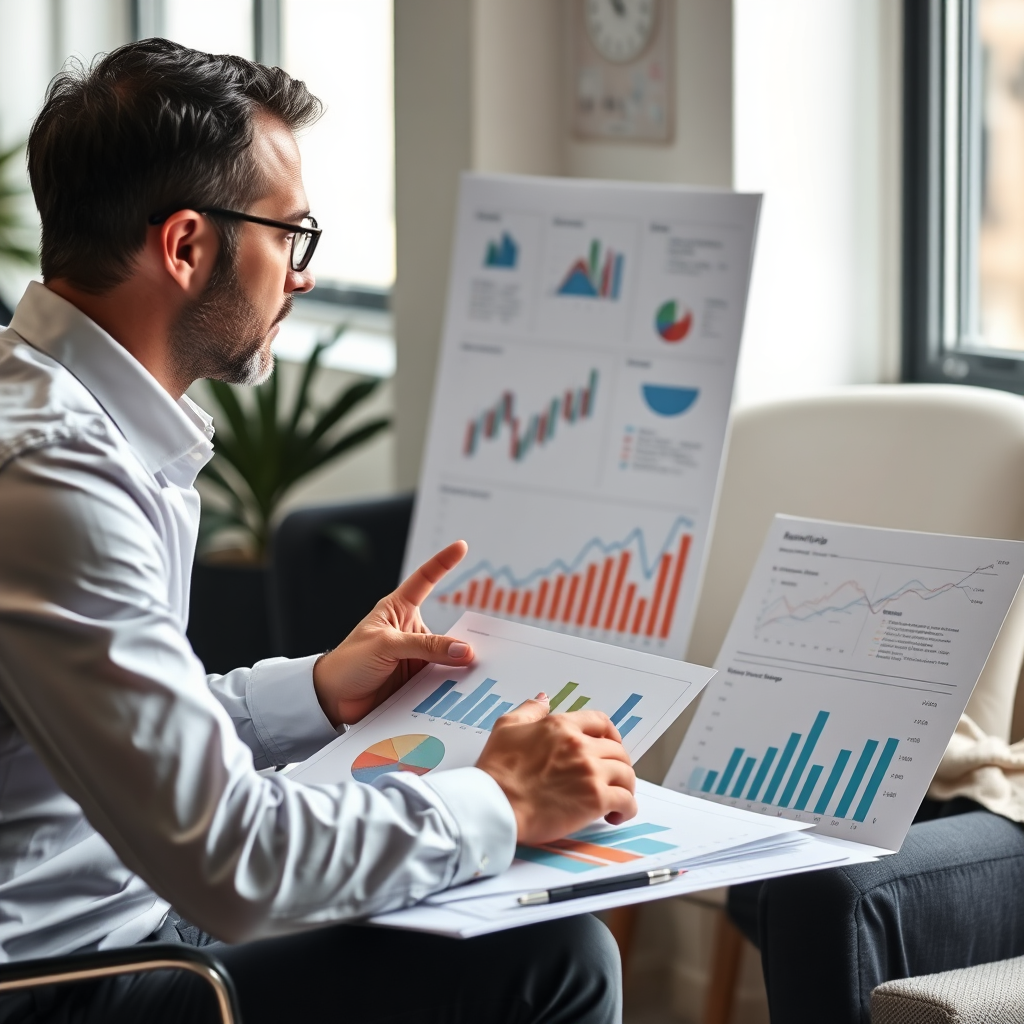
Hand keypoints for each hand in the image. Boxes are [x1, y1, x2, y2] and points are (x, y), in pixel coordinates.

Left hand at [312, 540, 474, 726]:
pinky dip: (452, 687)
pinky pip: (442, 681)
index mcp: (398, 610)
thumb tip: (464, 650)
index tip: (461, 546)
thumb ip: (425, 646)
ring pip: (448, 658)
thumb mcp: (386, 645)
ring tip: (480, 675)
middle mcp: (410, 631)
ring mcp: (415, 658)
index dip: (443, 562)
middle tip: (492, 644)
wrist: (330, 700)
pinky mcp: (417, 682)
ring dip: (460, 668)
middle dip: (467, 637)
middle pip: (448, 628)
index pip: (424, 580)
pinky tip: (464, 694)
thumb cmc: (348, 662)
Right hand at [476, 695, 637, 845]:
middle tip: (612, 776)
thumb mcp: (506, 727)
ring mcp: (590, 772)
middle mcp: (580, 746)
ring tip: (616, 797)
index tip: (610, 745)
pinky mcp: (595, 800)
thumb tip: (543, 699)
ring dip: (625, 786)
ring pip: (626, 775)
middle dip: (618, 763)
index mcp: (561, 726)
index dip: (610, 734)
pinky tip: (616, 814)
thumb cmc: (497, 772)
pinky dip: (627, 808)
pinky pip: (626, 801)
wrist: (495, 806)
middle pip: (617, 750)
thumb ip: (529, 711)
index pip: (600, 721)